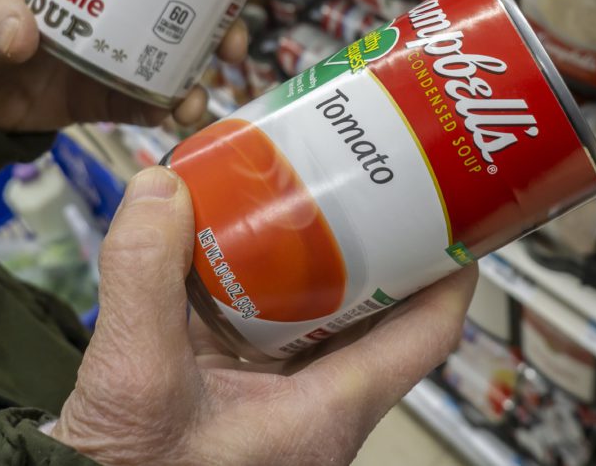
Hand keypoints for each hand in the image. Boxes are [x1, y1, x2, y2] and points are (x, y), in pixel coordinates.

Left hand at [0, 0, 250, 130]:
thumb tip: (24, 37)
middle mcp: (123, 17)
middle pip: (190, 15)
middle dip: (224, 27)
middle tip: (235, 44)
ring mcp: (121, 60)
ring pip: (181, 64)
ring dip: (202, 77)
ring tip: (199, 97)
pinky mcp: (112, 100)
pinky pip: (152, 105)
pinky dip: (169, 111)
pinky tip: (176, 117)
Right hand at [51, 166, 477, 464]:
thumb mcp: (134, 381)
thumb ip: (144, 279)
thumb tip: (161, 187)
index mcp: (326, 411)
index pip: (425, 336)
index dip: (451, 275)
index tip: (461, 219)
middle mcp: (311, 403)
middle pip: (373, 311)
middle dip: (375, 245)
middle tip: (372, 182)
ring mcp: (269, 398)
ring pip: (311, 313)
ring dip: (309, 255)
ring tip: (306, 191)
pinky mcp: (226, 393)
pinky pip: (256, 321)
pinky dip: (249, 275)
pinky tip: (229, 234)